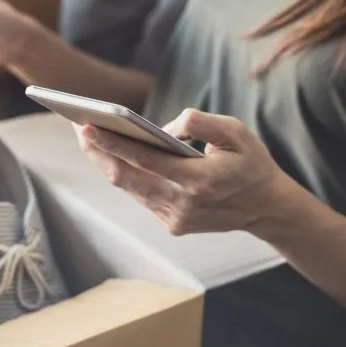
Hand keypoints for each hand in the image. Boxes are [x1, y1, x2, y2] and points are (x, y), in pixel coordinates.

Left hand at [74, 109, 288, 234]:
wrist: (267, 208)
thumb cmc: (251, 163)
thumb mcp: (236, 132)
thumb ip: (200, 122)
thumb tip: (163, 127)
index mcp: (199, 180)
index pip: (144, 160)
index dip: (112, 144)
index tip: (87, 127)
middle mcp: (183, 203)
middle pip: (126, 178)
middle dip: (98, 152)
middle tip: (78, 127)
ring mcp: (176, 218)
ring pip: (129, 189)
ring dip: (107, 163)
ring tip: (88, 138)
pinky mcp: (173, 225)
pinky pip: (141, 197)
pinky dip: (125, 176)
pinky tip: (111, 156)